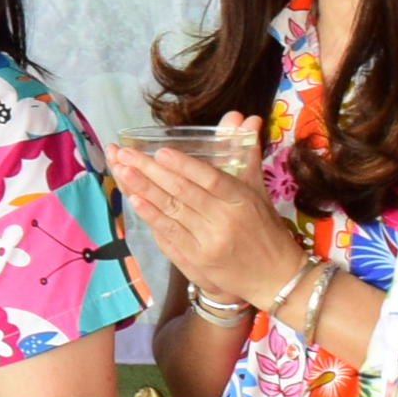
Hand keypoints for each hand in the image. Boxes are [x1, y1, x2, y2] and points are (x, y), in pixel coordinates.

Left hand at [109, 126, 311, 315]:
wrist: (275, 279)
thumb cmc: (265, 230)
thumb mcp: (259, 192)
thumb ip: (247, 154)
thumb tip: (246, 117)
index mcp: (242, 201)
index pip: (211, 180)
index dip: (185, 166)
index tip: (160, 151)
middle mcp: (224, 222)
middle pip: (183, 193)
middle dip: (150, 172)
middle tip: (125, 154)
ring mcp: (208, 244)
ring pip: (171, 213)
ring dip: (144, 191)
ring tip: (122, 171)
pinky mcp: (197, 262)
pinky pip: (169, 237)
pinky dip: (152, 218)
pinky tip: (136, 202)